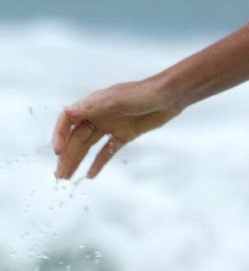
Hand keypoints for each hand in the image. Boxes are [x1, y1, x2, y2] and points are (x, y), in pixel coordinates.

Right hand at [53, 82, 181, 179]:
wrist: (168, 97)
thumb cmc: (142, 93)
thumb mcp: (115, 99)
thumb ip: (92, 107)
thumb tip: (68, 111)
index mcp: (92, 105)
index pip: (68, 120)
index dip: (60, 135)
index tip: (58, 151)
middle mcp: (98, 116)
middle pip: (77, 138)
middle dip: (67, 156)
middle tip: (60, 174)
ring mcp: (111, 126)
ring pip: (89, 146)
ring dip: (78, 161)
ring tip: (67, 176)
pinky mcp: (124, 135)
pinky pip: (107, 151)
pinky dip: (99, 163)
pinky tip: (90, 175)